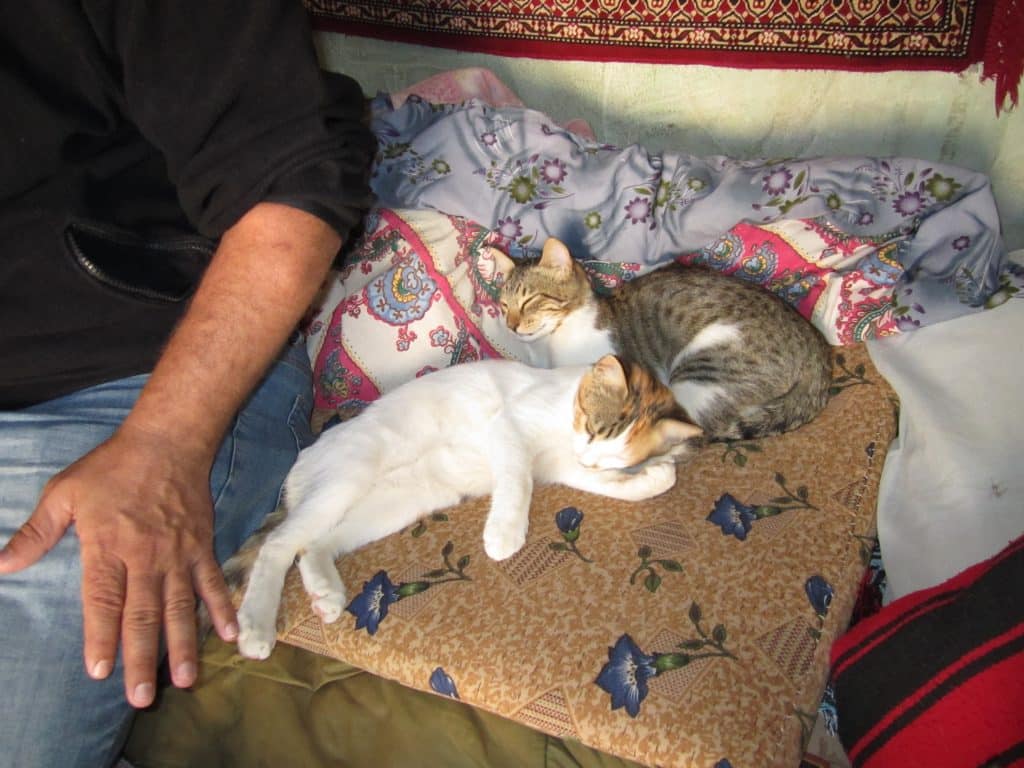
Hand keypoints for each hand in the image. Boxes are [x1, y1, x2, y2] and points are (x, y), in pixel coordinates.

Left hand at [0, 424, 237, 707]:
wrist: (169, 441)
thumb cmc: (112, 466)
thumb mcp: (65, 492)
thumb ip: (37, 532)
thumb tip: (3, 564)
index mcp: (109, 546)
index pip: (104, 600)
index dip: (101, 637)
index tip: (99, 671)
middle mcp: (146, 556)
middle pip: (143, 614)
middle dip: (141, 657)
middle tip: (141, 697)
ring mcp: (178, 554)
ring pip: (180, 606)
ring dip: (182, 644)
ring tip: (184, 679)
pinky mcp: (202, 546)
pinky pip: (211, 582)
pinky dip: (219, 609)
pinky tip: (225, 636)